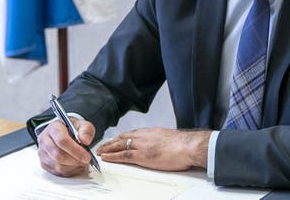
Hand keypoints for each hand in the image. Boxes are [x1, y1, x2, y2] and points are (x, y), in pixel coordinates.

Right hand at [37, 118, 96, 176]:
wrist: (64, 133)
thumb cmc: (72, 129)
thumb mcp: (83, 125)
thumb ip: (86, 130)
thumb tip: (85, 140)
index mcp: (54, 128)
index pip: (62, 141)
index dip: (75, 150)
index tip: (86, 156)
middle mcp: (45, 140)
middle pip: (58, 155)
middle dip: (75, 160)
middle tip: (86, 160)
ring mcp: (42, 153)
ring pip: (58, 166)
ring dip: (73, 166)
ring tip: (81, 161)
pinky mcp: (44, 163)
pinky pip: (57, 172)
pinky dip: (70, 171)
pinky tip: (75, 164)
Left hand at [96, 127, 210, 170]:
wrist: (189, 146)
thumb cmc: (184, 144)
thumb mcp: (170, 139)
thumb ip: (162, 141)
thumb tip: (162, 145)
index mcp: (151, 132)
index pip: (132, 133)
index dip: (121, 137)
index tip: (115, 140)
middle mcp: (144, 136)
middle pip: (123, 137)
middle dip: (111, 142)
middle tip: (103, 145)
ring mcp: (142, 145)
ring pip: (120, 145)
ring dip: (108, 148)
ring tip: (100, 151)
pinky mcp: (142, 156)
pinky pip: (123, 155)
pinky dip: (113, 156)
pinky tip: (106, 157)